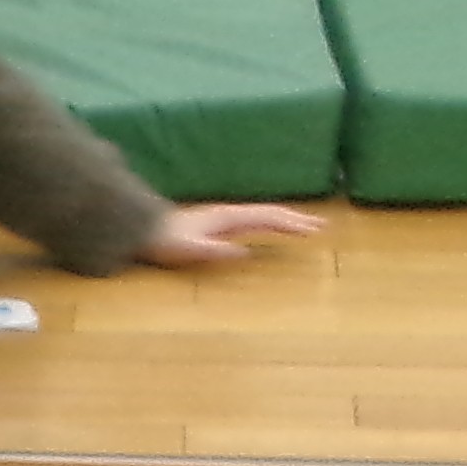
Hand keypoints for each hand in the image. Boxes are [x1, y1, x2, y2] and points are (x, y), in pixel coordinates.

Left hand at [138, 203, 325, 269]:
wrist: (144, 230)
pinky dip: (272, 223)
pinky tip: (276, 228)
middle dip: (297, 219)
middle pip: (271, 213)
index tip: (313, 230)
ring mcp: (226, 217)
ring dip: (287, 219)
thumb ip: (215, 251)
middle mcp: (231, 213)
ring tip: (308, 226)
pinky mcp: (221, 223)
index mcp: (229, 217)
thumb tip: (244, 252)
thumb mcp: (190, 250)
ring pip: (264, 215)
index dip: (291, 224)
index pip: (268, 218)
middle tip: (322, 227)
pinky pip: (254, 221)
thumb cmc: (167, 242)